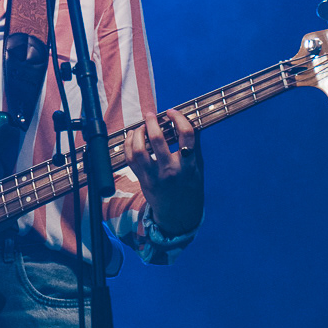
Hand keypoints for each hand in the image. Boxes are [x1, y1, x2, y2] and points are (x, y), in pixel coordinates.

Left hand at [125, 108, 203, 235]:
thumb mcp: (198, 168)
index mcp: (188, 166)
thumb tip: (191, 122)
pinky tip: (132, 137)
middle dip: (152, 122)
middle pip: (157, 140)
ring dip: (138, 133)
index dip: (179, 119)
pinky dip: (129, 144)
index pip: (186, 135)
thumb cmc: (190, 189)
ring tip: (141, 127)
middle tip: (151, 115)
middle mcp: (170, 170)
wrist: (178, 216)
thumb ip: (195, 146)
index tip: (172, 112)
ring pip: (139, 149)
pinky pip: (130, 159)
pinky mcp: (143, 180)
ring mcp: (154, 176)